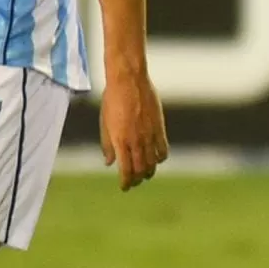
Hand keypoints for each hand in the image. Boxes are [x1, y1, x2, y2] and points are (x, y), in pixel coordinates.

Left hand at [100, 68, 168, 190]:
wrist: (129, 80)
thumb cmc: (112, 100)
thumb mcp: (105, 123)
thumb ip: (107, 145)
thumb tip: (110, 163)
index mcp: (120, 141)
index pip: (126, 171)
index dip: (126, 182)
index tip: (125, 187)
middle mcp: (136, 141)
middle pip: (141, 170)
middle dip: (137, 180)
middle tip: (135, 182)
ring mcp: (149, 135)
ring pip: (153, 163)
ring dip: (149, 171)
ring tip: (146, 173)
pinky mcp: (160, 128)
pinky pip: (163, 150)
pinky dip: (160, 158)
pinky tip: (156, 159)